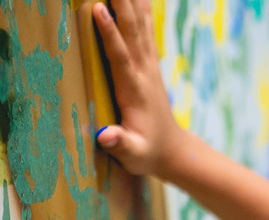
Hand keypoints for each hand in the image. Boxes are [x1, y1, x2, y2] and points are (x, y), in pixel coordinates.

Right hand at [91, 0, 180, 175]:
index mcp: (134, 89)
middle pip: (131, 29)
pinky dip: (140, 6)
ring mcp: (148, 63)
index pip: (120, 56)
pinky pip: (145, 27)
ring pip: (139, 22)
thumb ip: (120, 144)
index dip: (109, 32)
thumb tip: (105, 136)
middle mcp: (143, 70)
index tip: (97, 8)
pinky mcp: (149, 61)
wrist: (172, 149)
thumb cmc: (146, 153)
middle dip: (120, 2)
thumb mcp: (133, 155)